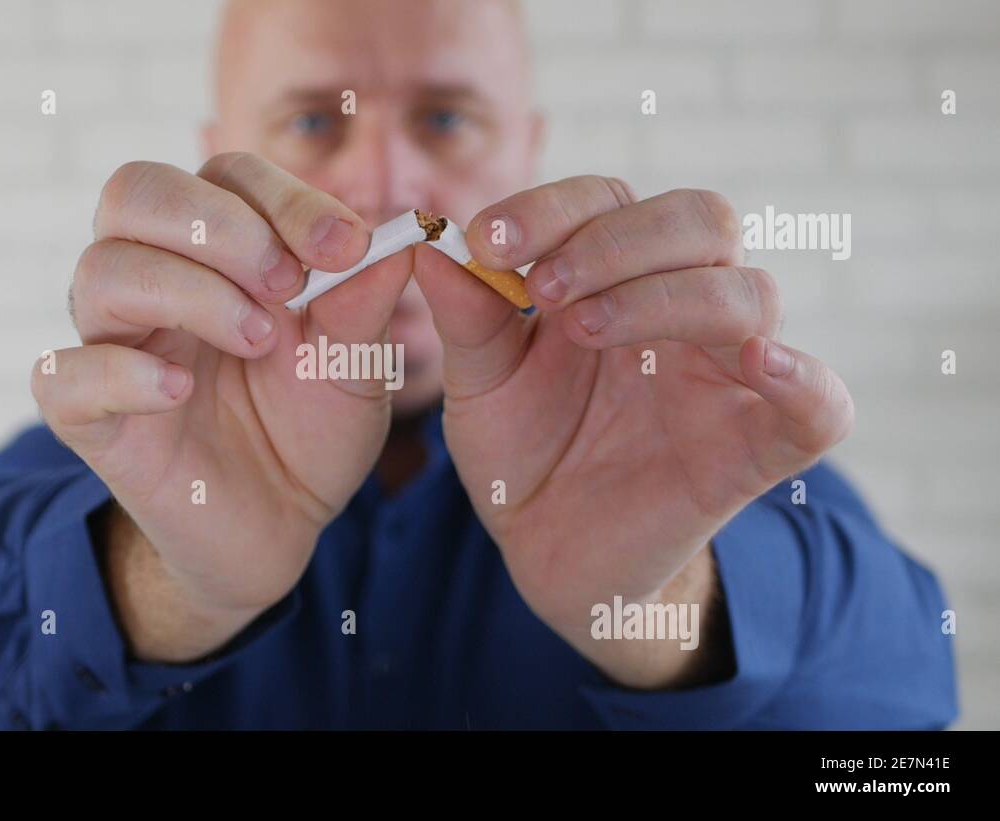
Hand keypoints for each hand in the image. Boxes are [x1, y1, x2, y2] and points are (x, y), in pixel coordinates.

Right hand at [31, 153, 412, 659]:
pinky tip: (179, 390)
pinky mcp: (89, 418)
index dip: (283, 198)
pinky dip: (120, 372)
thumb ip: (365, 303)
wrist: (278, 526)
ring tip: (255, 340)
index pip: (224, 176)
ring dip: (188, 292)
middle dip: (218, 225)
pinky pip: (62, 374)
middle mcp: (153, 281)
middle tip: (286, 285)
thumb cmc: (307, 431)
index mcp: (214, 253)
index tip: (345, 247)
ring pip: (101, 271)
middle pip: (136, 192)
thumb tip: (397, 238)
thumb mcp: (354, 366)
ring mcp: (113, 345)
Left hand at [413, 176, 853, 686]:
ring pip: (748, 294)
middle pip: (700, 219)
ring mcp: (727, 374)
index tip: (487, 239)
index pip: (610, 201)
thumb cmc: (522, 452)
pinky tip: (760, 364)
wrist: (548, 550)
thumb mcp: (480, 382)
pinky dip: (805, 379)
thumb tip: (430, 240)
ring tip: (584, 330)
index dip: (554, 207)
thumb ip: (466, 316)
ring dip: (667, 296)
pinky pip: (821, 405)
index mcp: (616, 276)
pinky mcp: (758, 446)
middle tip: (544, 290)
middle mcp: (682, 308)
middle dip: (617, 240)